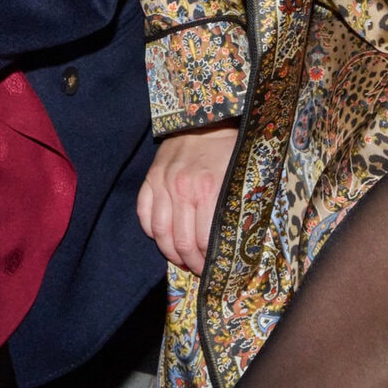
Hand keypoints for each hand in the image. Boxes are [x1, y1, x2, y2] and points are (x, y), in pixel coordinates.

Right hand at [138, 123, 236, 273]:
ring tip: (182, 259)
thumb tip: (240, 243)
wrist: (207, 117)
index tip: (215, 270)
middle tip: (199, 269)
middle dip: (191, 263)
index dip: (209, 262)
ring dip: (171, 253)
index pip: (205, 242)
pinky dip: (152, 231)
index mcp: (209, 190)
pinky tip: (163, 238)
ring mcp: (162, 183)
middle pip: (181, 242)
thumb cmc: (230, 149)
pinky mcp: (150, 178)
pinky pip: (144, 214)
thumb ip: (239, 209)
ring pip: (159, 233)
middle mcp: (182, 188)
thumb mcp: (243, 177)